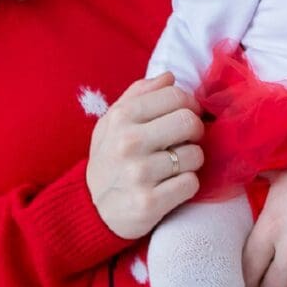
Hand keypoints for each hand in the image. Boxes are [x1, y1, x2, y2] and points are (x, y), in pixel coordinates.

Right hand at [87, 72, 203, 239]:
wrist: (92, 210)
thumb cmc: (108, 159)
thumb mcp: (112, 122)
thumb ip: (138, 95)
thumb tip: (170, 77)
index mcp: (121, 117)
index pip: (175, 95)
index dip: (189, 105)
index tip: (185, 116)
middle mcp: (129, 143)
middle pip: (189, 122)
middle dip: (195, 131)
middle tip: (185, 141)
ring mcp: (139, 174)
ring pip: (194, 155)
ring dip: (190, 161)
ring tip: (174, 166)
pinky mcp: (149, 203)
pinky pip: (191, 184)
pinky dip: (186, 185)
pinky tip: (171, 186)